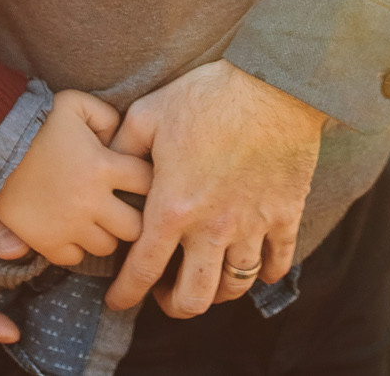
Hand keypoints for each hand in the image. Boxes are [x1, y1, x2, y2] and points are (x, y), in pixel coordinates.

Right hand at [0, 90, 153, 266]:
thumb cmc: (38, 121)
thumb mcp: (77, 104)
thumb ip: (107, 117)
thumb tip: (118, 140)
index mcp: (103, 166)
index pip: (148, 184)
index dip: (147, 181)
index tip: (136, 180)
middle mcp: (91, 201)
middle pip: (135, 227)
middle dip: (133, 216)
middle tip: (122, 207)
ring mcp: (69, 225)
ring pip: (107, 246)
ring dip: (105, 234)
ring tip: (96, 219)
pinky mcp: (46, 241)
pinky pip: (75, 259)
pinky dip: (76, 248)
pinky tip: (71, 230)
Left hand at [103, 60, 324, 316]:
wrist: (272, 83)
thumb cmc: (207, 95)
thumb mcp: (150, 114)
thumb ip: (122, 146)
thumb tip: (103, 164)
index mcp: (173, 208)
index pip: (143, 271)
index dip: (126, 294)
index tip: (118, 300)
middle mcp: (212, 228)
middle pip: (193, 298)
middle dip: (174, 305)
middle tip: (166, 293)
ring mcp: (252, 226)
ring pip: (234, 287)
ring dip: (218, 291)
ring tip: (208, 277)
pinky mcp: (285, 215)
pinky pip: (277, 263)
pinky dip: (265, 274)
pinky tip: (255, 267)